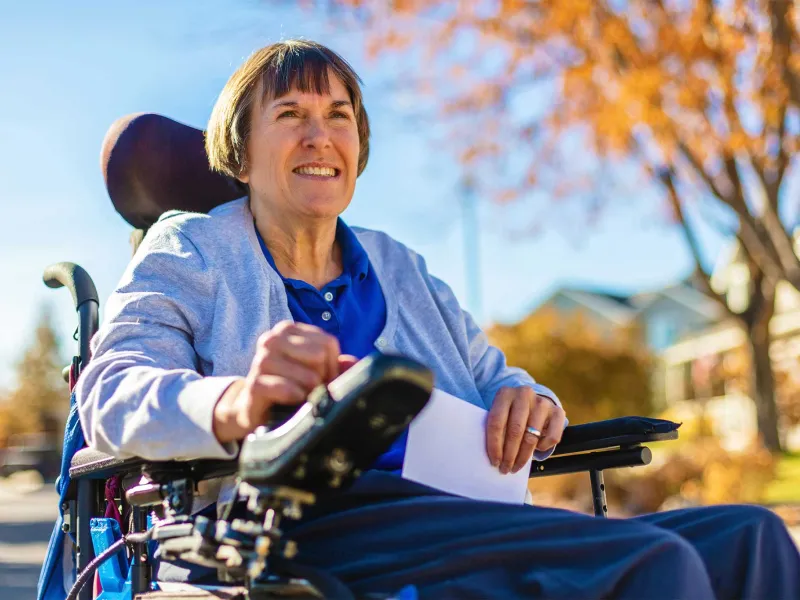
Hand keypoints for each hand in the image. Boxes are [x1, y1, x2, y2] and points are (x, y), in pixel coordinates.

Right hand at [213, 321, 357, 443]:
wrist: (254, 409)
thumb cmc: (288, 386)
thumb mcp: (314, 371)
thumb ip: (337, 365)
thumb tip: (353, 363)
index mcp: (287, 329)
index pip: (328, 343)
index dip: (330, 366)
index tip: (318, 377)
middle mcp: (271, 339)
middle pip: (320, 356)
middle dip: (320, 378)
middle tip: (307, 388)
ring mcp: (261, 360)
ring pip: (309, 376)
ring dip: (309, 392)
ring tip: (298, 396)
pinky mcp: (254, 385)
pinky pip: (289, 390)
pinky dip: (296, 399)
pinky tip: (291, 401)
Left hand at [486, 387, 565, 473]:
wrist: (533, 402)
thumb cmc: (511, 414)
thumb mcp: (500, 414)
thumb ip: (496, 428)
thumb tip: (493, 457)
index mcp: (505, 394)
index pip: (496, 422)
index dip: (494, 445)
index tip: (494, 462)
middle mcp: (524, 394)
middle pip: (515, 431)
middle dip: (509, 455)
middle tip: (505, 469)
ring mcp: (542, 402)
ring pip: (532, 437)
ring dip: (523, 456)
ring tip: (516, 467)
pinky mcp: (558, 412)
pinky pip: (552, 437)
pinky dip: (542, 447)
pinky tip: (535, 450)